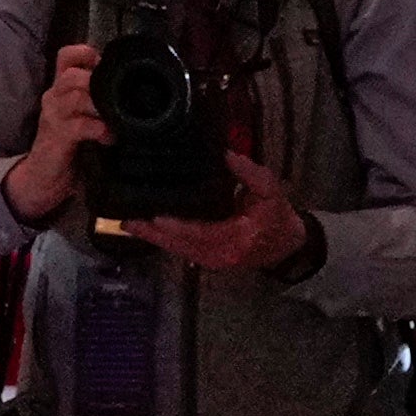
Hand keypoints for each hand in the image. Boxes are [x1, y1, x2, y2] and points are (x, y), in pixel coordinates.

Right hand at [3, 35, 107, 226]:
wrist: (43, 178)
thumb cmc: (68, 146)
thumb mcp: (82, 118)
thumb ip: (97, 103)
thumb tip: (132, 94)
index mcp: (60, 89)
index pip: (66, 56)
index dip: (85, 53)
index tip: (104, 66)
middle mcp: (54, 97)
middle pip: (73, 74)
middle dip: (98, 84)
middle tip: (117, 100)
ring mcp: (53, 115)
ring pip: (76, 96)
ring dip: (102, 106)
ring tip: (116, 120)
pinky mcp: (56, 136)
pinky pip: (80, 125)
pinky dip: (99, 129)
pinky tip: (109, 138)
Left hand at [133, 150, 314, 278]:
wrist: (287, 244)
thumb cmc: (277, 217)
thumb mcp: (270, 190)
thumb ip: (249, 173)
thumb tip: (226, 154)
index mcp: (236, 238)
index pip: (201, 233)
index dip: (178, 227)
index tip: (156, 216)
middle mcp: (220, 254)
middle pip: (181, 246)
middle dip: (153, 234)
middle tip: (129, 220)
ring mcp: (212, 260)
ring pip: (178, 250)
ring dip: (153, 238)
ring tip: (130, 223)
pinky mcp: (208, 259)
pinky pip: (182, 251)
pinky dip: (164, 241)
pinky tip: (148, 231)